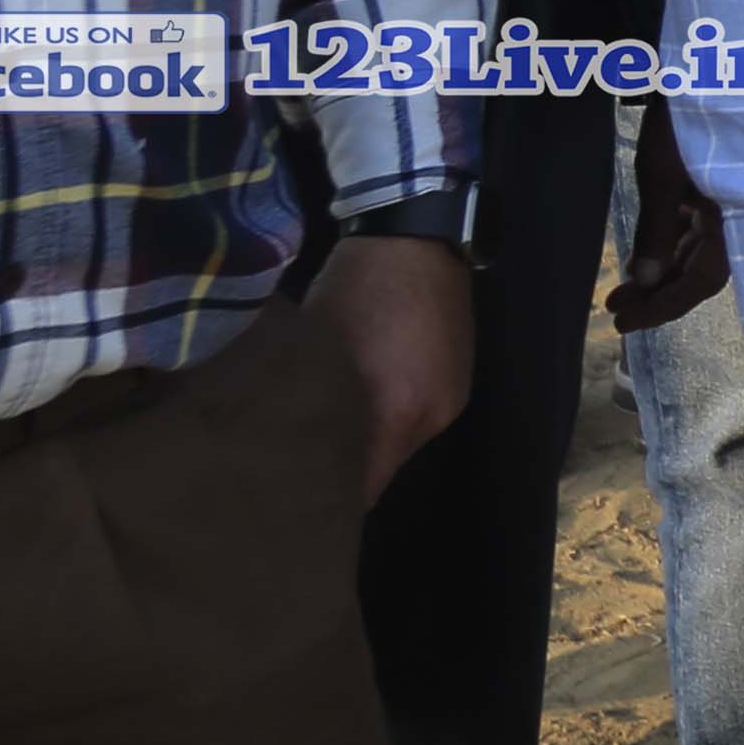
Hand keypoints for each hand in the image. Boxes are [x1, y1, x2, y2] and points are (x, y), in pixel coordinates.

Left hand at [311, 233, 471, 499]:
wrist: (415, 235)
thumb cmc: (350, 290)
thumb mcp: (314, 352)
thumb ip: (308, 410)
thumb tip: (286, 454)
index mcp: (396, 414)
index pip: (363, 489)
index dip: (328, 502)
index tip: (290, 508)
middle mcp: (431, 416)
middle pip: (382, 469)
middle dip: (345, 472)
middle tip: (297, 471)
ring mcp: (451, 398)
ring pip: (399, 443)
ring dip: (367, 439)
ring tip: (326, 428)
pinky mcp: (457, 379)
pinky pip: (417, 416)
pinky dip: (390, 415)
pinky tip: (366, 394)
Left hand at [618, 97, 731, 323]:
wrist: (733, 62)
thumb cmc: (697, 114)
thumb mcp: (664, 170)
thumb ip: (656, 227)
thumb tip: (642, 280)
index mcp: (735, 217)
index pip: (700, 281)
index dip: (662, 307)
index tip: (623, 322)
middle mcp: (743, 216)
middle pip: (701, 272)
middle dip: (658, 295)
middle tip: (618, 309)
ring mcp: (737, 201)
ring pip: (699, 252)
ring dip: (662, 272)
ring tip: (624, 289)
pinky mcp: (728, 185)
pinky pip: (702, 229)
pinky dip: (673, 245)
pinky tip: (651, 252)